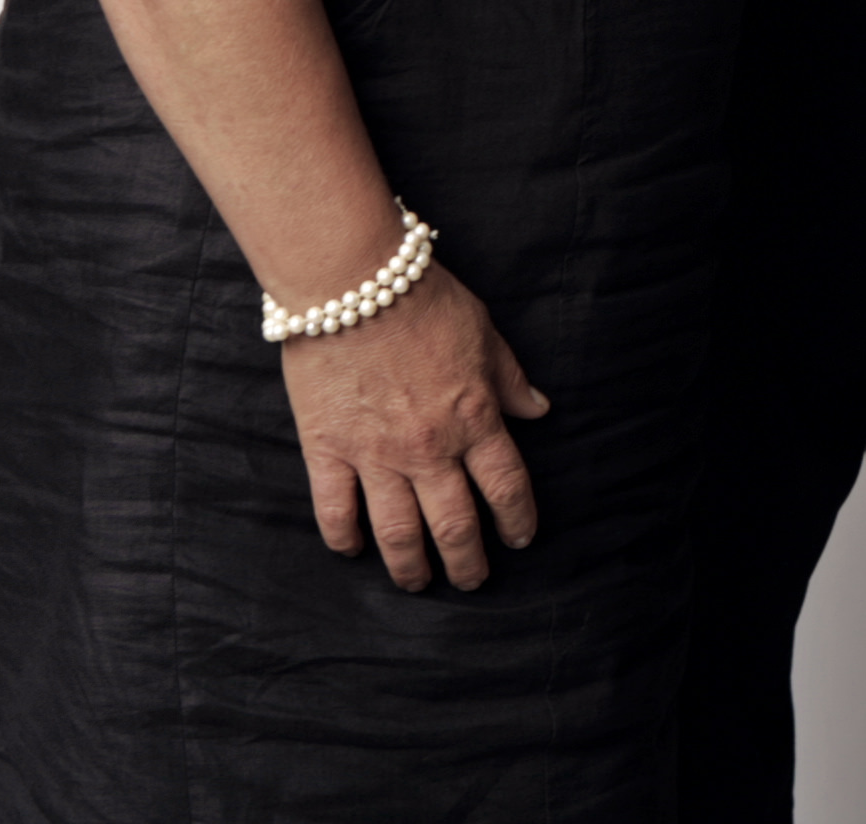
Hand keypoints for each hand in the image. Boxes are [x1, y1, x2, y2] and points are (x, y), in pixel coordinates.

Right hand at [282, 263, 551, 590]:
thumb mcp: (485, 334)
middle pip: (454, 525)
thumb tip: (538, 410)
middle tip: (472, 581)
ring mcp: (375, 454)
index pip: (506, 487)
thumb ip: (509, 380)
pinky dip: (344, 537)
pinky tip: (353, 550)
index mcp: (474, 419)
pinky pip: (335, 509)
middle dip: (467, 562)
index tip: (520, 540)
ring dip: (411, 566)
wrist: (353, 281)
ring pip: (397, 532)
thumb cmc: (424, 300)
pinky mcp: (326, 449)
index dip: (517, 521)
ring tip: (419, 583)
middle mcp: (428, 448)